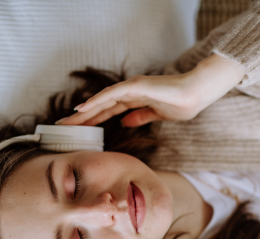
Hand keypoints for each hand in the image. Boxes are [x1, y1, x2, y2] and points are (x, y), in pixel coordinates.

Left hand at [57, 54, 244, 126]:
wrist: (197, 93)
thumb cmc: (182, 103)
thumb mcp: (157, 115)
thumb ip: (140, 117)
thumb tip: (125, 123)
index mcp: (134, 99)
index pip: (108, 111)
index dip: (93, 120)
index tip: (78, 130)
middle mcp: (129, 92)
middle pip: (100, 106)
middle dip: (82, 118)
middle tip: (62, 127)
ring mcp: (132, 87)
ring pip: (101, 99)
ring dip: (84, 111)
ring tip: (66, 121)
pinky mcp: (136, 86)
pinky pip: (111, 94)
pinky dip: (96, 101)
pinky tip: (83, 109)